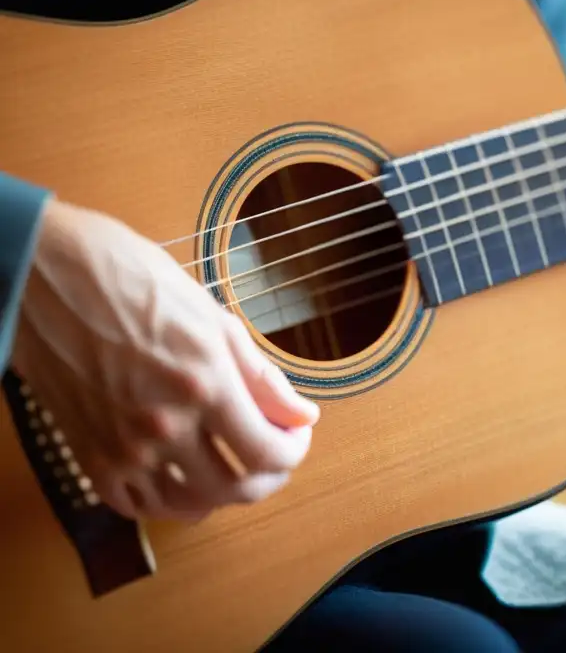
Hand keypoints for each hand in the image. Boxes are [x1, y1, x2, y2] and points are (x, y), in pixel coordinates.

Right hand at [11, 199, 319, 521]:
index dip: (293, 451)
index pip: (269, 453)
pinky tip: (185, 476)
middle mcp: (164, 425)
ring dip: (222, 494)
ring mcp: (123, 448)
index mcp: (204, 384)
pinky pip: (138, 506)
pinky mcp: (90, 456)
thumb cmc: (133, 281)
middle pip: (236, 488)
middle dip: (268, 477)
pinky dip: (170, 500)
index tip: (296, 434)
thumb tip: (302, 414)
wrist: (49, 274)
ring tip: (233, 467)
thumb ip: (261, 377)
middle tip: (272, 453)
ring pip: (189, 505)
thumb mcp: (212, 318)